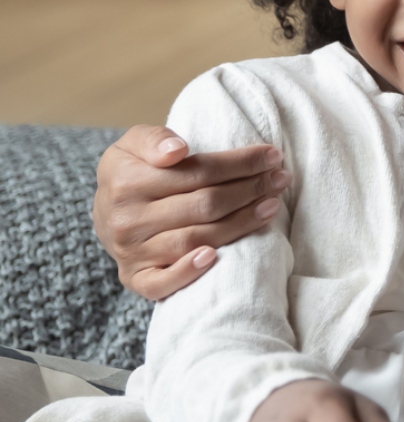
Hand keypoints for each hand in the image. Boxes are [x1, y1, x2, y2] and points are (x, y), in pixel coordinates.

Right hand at [93, 125, 287, 299]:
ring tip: (272, 206)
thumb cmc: (132, 172)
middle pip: (204, 204)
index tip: (272, 155)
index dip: (240, 163)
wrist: (105, 214)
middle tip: (281, 179)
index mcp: (126, 181)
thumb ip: (153, 138)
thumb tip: (178, 150)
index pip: (198, 171)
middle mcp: (127, 219)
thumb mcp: (134, 144)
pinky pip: (160, 283)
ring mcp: (131, 251)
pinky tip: (216, 257)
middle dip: (250, 189)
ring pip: (195, 238)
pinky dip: (188, 272)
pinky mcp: (135, 278)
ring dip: (240, 223)